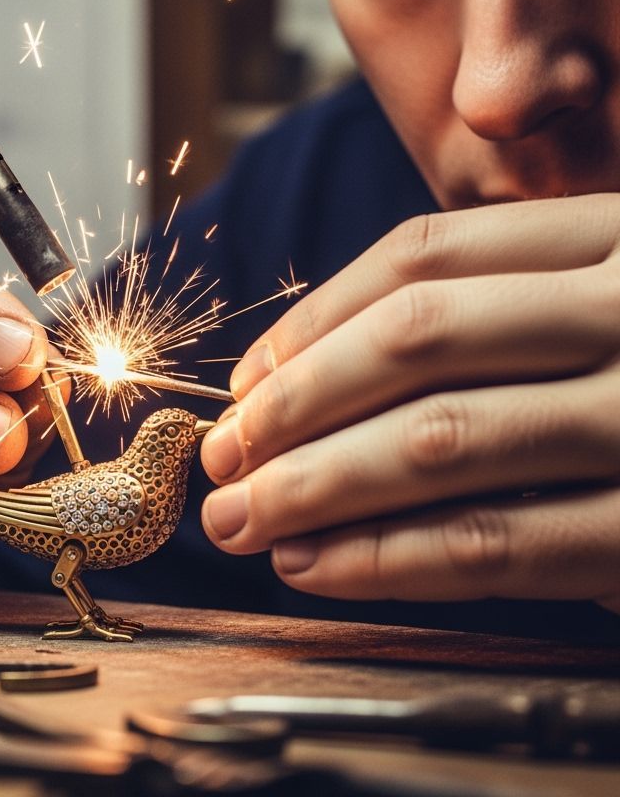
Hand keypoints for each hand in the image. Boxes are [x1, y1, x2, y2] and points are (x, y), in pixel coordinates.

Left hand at [200, 195, 619, 614]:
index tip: (244, 382)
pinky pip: (498, 544)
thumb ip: (497, 312)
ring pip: (439, 441)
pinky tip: (318, 565)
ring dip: (315, 487)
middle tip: (220, 457)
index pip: (422, 257)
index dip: (312, 319)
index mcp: (614, 236)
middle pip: (414, 341)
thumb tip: (307, 371)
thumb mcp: (601, 305)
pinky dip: (388, 557)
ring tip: (241, 518)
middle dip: (293, 405)